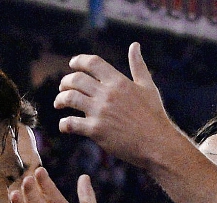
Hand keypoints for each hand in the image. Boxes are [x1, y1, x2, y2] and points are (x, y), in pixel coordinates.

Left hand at [56, 43, 182, 170]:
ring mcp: (100, 112)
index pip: (92, 63)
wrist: (157, 143)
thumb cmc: (154, 116)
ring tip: (59, 104)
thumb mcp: (148, 86)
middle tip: (62, 88)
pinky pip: (71, 123)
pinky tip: (64, 125)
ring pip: (69, 99)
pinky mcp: (96, 130)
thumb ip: (138, 65)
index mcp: (119, 81)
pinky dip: (64, 124)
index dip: (79, 61)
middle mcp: (107, 94)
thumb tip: (135, 45)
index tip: (72, 64)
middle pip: (76, 80)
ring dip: (60, 100)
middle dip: (65, 82)